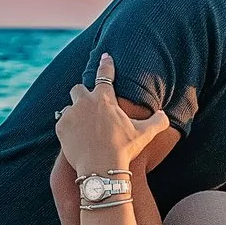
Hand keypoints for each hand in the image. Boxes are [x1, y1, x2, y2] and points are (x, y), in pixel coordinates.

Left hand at [56, 53, 170, 174]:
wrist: (100, 168)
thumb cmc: (123, 149)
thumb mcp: (144, 135)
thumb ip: (157, 122)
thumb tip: (164, 115)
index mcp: (105, 98)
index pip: (105, 75)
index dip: (106, 64)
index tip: (105, 56)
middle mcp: (85, 102)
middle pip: (78, 88)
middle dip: (82, 95)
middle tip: (88, 107)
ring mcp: (71, 114)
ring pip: (69, 107)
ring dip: (74, 113)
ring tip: (82, 128)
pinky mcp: (61, 127)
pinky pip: (61, 122)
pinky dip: (67, 128)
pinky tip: (75, 138)